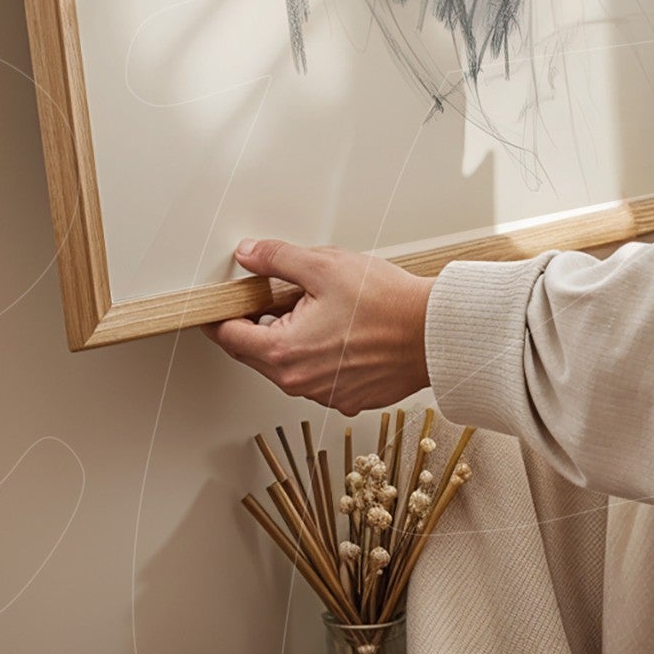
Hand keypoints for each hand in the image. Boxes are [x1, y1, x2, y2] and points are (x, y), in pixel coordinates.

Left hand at [200, 239, 432, 413]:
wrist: (433, 333)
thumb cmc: (386, 303)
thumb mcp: (323, 265)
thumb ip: (277, 259)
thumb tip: (249, 255)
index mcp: (284, 353)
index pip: (230, 338)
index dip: (222, 315)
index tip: (220, 302)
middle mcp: (299, 383)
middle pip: (257, 352)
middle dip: (260, 321)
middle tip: (278, 292)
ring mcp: (325, 395)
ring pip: (288, 364)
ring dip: (291, 337)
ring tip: (319, 306)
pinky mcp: (348, 398)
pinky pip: (317, 375)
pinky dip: (318, 353)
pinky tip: (340, 328)